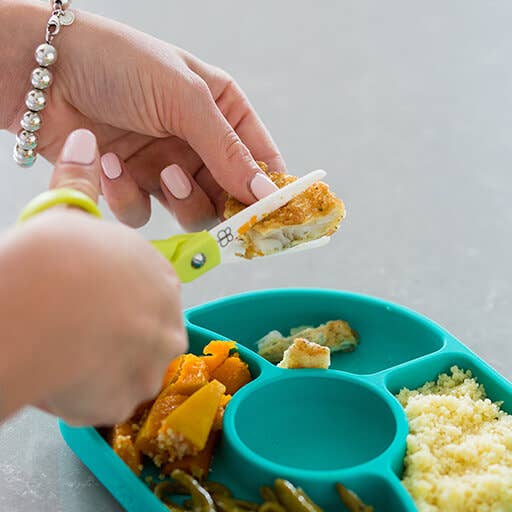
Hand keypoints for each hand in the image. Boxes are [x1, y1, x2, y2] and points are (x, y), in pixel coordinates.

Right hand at [0, 129, 186, 424]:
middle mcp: (168, 317)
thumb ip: (81, 182)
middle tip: (77, 326)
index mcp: (159, 275)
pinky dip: (91, 392)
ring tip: (68, 348)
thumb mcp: (66, 216)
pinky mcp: (129, 399)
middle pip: (147, 329)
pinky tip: (65, 376)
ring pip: (133, 366)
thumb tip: (85, 140)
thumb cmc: (51, 258)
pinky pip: (112, 398)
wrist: (32, 306)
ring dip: (106, 362)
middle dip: (118, 330)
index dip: (120, 294)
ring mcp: (153, 361)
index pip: (152, 289)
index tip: (93, 298)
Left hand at [4, 1, 284, 230]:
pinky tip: (109, 163)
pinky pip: (144, 212)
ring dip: (177, 198)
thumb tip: (265, 192)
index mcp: (222, 112)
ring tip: (159, 172)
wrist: (42, 71)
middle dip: (218, 201)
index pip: (260, 159)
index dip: (268, 189)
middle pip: (228, 196)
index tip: (272, 214)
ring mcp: (165, 166)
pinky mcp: (131, 184)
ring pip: (191, 212)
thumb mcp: (184, 98)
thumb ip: (227, 149)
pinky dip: (129, 195)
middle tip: (205, 196)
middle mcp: (198, 144)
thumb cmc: (120, 64)